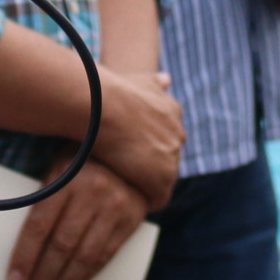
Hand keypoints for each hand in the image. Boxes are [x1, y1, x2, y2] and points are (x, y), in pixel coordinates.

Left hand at [7, 158, 150, 279]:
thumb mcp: (59, 167)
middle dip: (42, 277)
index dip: (25, 255)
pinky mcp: (130, 221)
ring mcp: (114, 207)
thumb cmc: (81, 162)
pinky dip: (85, 278)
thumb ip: (43, 197)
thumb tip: (17, 242)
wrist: (132, 151)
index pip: (40, 225)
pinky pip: (105, 257)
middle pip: (62, 245)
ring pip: (84, 256)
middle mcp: (92, 192)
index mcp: (66, 178)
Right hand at [87, 68, 182, 209]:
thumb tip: (167, 79)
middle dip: (149, 166)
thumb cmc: (109, 92)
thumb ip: (155, 83)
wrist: (102, 106)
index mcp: (172, 111)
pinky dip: (144, 201)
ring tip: (123, 188)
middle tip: (124, 171)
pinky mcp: (162, 179)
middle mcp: (177, 134)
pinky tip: (127, 199)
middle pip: (166, 159)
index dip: (148, 147)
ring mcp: (172, 158)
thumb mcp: (139, 79)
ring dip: (146, 184)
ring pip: (162, 180)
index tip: (131, 152)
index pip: (166, 137)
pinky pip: (157, 198)